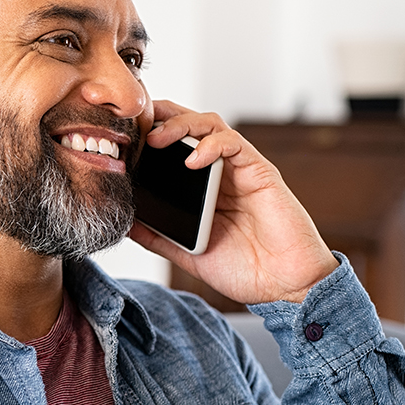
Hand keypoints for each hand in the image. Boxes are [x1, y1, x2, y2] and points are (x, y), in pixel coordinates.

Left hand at [127, 100, 339, 303]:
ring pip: (210, 124)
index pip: (171, 145)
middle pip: (188, 125)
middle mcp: (218, 171)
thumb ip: (158, 236)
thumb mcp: (186, 253)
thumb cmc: (243, 269)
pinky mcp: (260, 171)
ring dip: (180, 124)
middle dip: (160, 117)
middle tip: (134, 125)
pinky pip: (234, 144)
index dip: (147, 134)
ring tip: (157, 138)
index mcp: (200, 186)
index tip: (120, 138)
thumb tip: (124, 223)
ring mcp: (239, 169)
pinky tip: (193, 159)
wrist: (284, 287)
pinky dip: (212, 144)